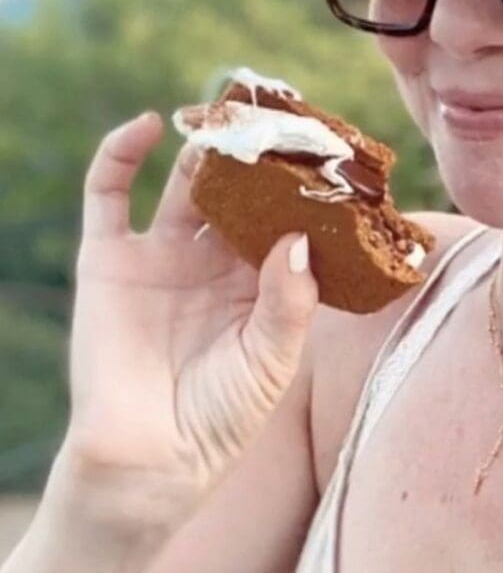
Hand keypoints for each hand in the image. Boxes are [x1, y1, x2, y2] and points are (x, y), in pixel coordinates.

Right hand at [57, 110, 318, 537]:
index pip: (283, 216)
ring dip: (202, 147)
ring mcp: (160, 255)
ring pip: (182, 183)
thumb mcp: (271, 359)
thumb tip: (301, 238)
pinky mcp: (108, 258)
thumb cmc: (222, 417)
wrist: (147, 461)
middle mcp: (211, 261)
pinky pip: (108, 194)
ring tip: (225, 111)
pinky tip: (147, 125)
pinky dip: (120, 154)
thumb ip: (289, 300)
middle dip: (256, 156)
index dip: (301, 185)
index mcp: (258, 281)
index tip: (325, 147)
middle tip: (278, 114)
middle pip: (237, 191)